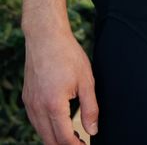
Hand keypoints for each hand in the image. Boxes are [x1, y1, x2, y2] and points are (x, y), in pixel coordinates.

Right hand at [22, 29, 97, 144]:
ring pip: (40, 132)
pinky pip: (35, 121)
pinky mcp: (27, 98)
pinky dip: (46, 128)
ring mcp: (30, 104)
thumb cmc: (68, 56)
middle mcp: (38, 108)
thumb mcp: (87, 81)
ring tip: (72, 137)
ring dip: (54, 138)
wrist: (46, 39)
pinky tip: (58, 123)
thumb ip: (90, 108)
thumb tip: (92, 130)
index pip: (63, 138)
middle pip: (49, 140)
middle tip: (80, 144)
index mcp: (54, 105)